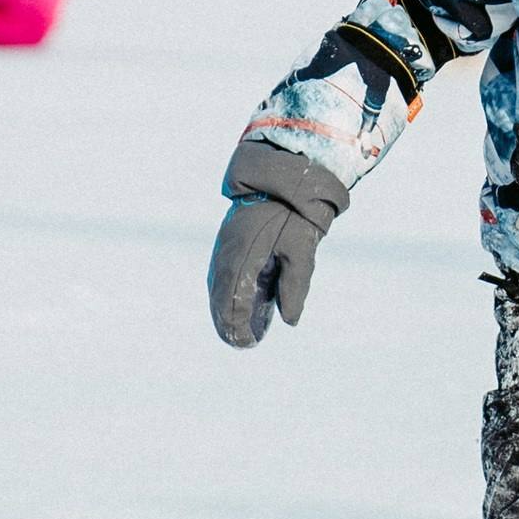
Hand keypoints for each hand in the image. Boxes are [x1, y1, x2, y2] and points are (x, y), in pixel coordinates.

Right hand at [207, 197, 322, 346]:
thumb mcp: (301, 251)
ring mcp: (223, 246)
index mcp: (242, 258)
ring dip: (223, 309)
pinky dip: (223, 293)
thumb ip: (295, 286)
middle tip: (242, 342)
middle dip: (228, 323)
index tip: (250, 342)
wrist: (280, 175)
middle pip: (219, 298)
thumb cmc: (294, 213)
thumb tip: (290, 321)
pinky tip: (234, 303)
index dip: (239, 326)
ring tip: (235, 329)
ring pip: (216, 286)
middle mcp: (227, 254)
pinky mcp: (227, 241)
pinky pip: (219, 274)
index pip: (232, 303)